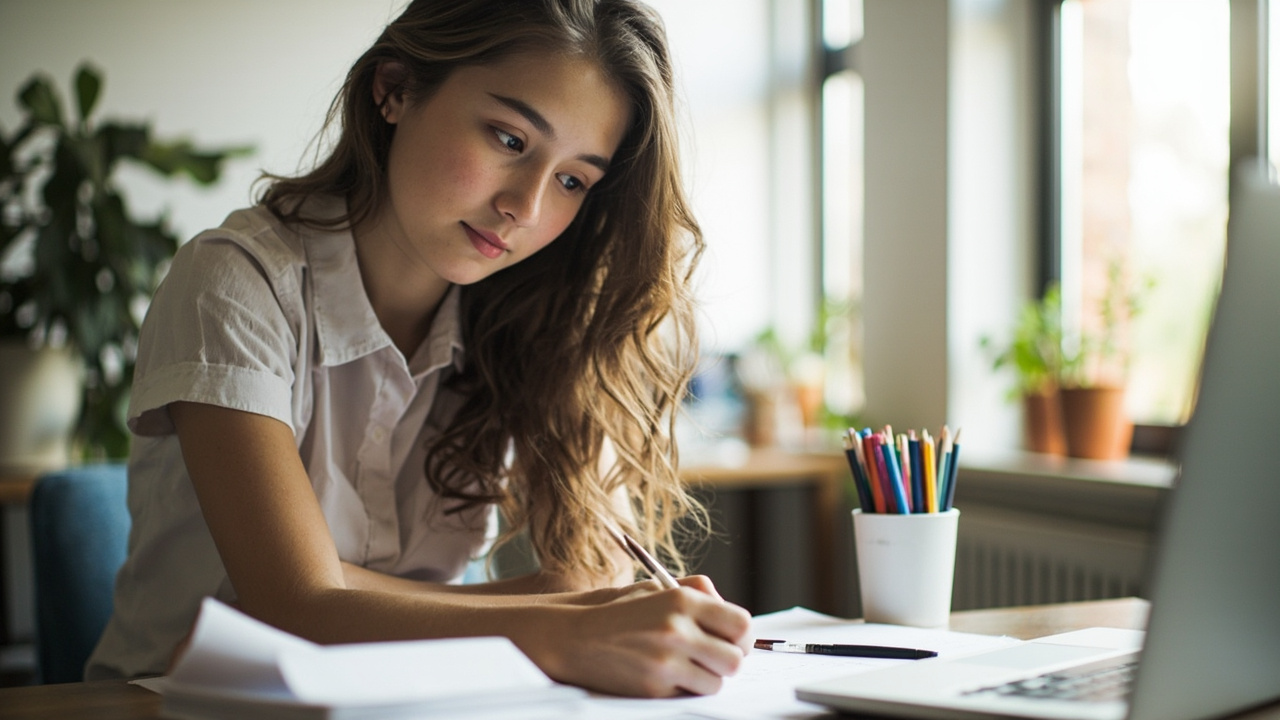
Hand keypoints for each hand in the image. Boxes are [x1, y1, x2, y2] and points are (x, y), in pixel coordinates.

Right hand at [537, 582, 751, 697]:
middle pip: (736, 659)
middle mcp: (677, 629)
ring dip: (706, 677)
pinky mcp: (654, 686)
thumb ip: (696, 592)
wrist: (575, 636)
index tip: (733, 639)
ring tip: (686, 665)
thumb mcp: (656, 587)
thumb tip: (728, 608)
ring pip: (716, 682)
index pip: (741, 624)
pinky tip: (665, 673)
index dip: (741, 636)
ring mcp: (666, 661)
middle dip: (728, 660)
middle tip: (713, 656)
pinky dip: (683, 687)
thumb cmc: (618, 611)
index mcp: (682, 600)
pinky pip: (689, 694)